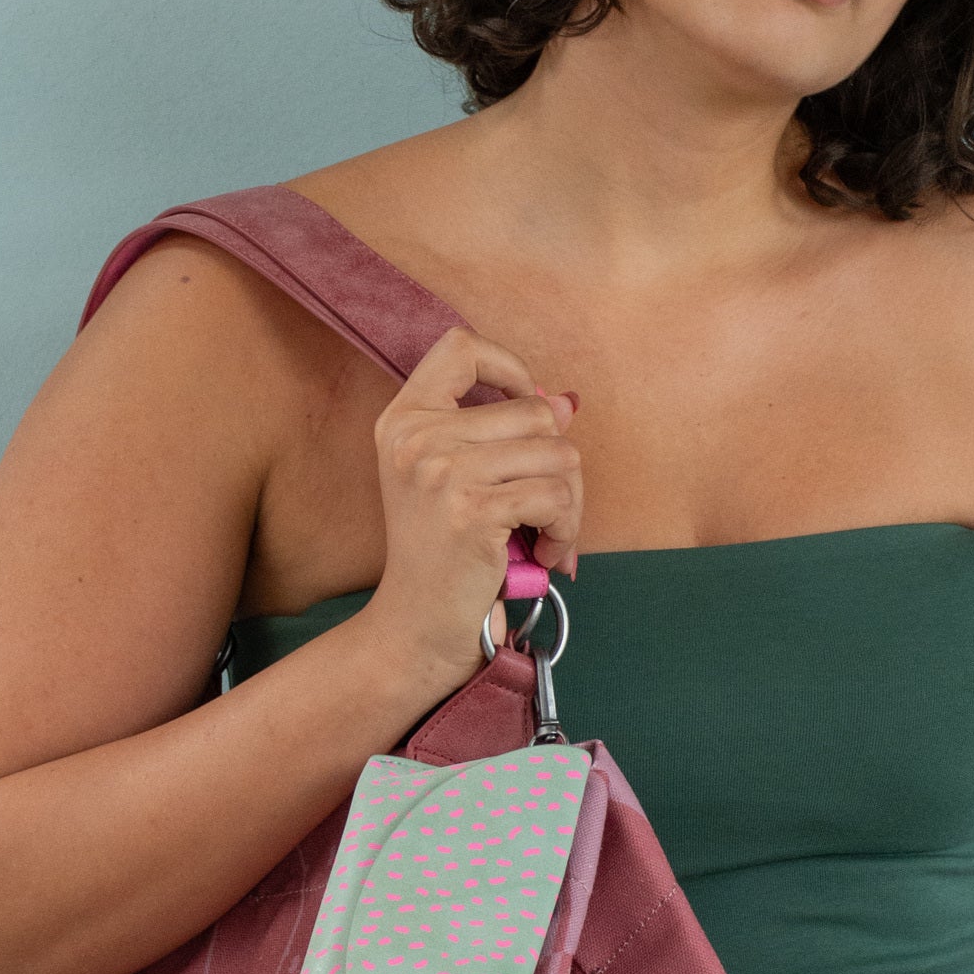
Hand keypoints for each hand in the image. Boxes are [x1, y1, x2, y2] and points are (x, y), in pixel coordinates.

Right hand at [359, 326, 583, 693]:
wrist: (417, 626)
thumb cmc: (444, 554)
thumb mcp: (456, 480)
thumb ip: (502, 434)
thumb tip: (566, 401)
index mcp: (403, 420)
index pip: (462, 347)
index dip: (509, 368)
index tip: (526, 407)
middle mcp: (416, 437)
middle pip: (535, 410)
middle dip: (559, 460)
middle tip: (547, 506)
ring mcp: (441, 471)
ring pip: (558, 452)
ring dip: (569, 502)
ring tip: (545, 534)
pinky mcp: (471, 510)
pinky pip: (557, 495)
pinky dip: (566, 530)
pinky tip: (545, 554)